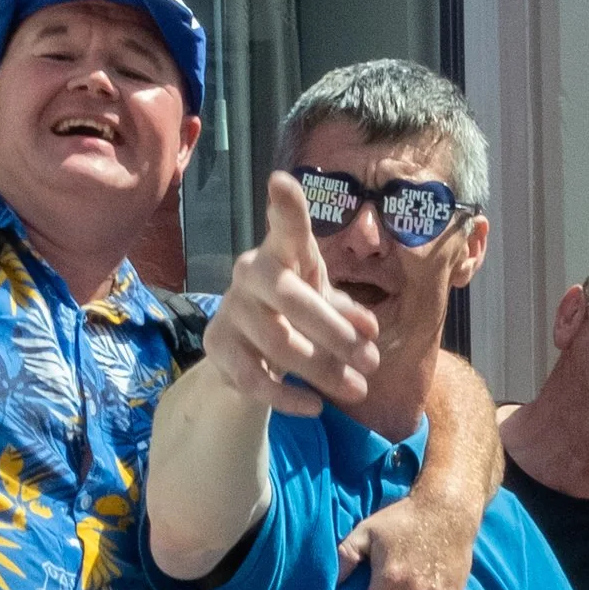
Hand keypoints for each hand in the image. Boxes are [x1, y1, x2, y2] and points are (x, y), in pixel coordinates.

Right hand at [206, 174, 376, 416]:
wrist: (245, 349)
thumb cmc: (295, 313)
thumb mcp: (324, 304)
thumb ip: (349, 313)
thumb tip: (369, 329)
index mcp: (282, 253)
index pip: (285, 227)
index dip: (285, 206)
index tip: (282, 182)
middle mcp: (250, 272)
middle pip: (294, 300)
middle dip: (338, 336)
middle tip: (371, 363)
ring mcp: (230, 308)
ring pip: (281, 344)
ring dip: (325, 372)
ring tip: (358, 390)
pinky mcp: (217, 345)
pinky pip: (255, 378)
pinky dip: (289, 397)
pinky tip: (315, 408)